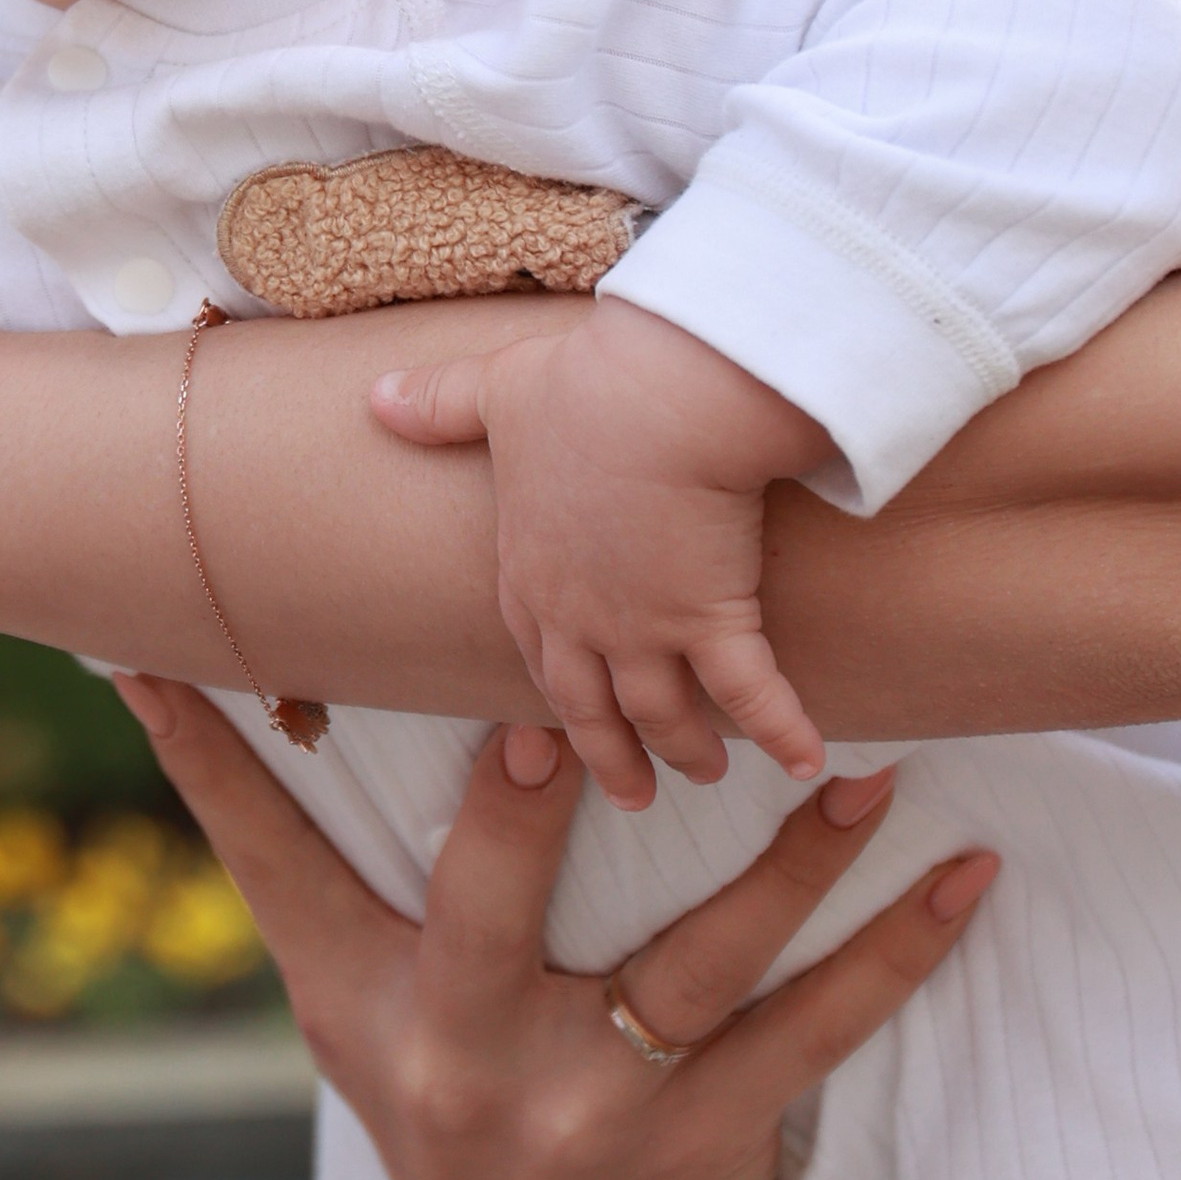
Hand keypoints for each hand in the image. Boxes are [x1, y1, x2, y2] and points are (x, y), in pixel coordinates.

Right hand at [113, 673, 993, 1179]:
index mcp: (369, 1006)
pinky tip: (963, 884)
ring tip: (865, 773)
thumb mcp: (345, 993)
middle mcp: (467, 1067)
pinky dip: (898, 962)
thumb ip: (279, 841)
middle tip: (555, 728)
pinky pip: (818, 1052)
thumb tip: (143, 660)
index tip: (197, 672)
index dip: (223, 773)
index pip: (274, 869)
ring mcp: (592, 1127)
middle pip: (491, 924)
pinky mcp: (707, 1173)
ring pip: (701, 976)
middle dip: (514, 831)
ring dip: (795, 870)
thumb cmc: (436, 1079)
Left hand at [372, 297, 833, 807]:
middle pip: (590, 705)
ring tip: (709, 771)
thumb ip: (437, 403)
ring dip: (688, 748)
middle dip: (611, 753)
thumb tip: (374, 401)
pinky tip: (806, 762)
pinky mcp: (711, 620)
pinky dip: (780, 732)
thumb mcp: (495, 390)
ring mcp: (643, 627)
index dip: (552, 688)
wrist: (654, 398)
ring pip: (664, 712)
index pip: (536, 648)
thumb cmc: (580, 386)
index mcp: (529, 569)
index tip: (566, 718)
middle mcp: (580, 615)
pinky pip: (750, 694)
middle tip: (633, 793)